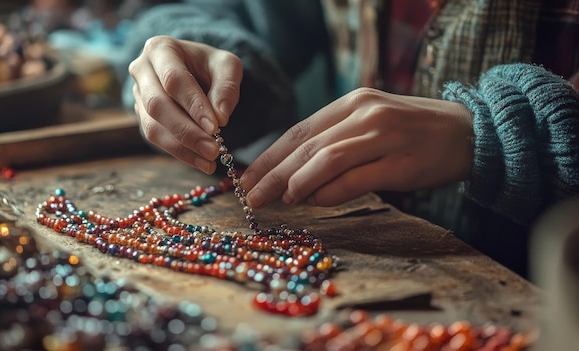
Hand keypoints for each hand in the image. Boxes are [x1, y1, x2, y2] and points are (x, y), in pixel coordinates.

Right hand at [128, 36, 242, 173]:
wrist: (195, 70)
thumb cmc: (210, 65)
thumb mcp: (226, 66)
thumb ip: (226, 87)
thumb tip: (220, 118)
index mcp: (160, 49)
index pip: (174, 79)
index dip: (193, 105)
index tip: (215, 127)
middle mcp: (141, 70)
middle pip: (157, 105)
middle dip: (187, 131)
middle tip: (213, 150)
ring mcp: (137, 95)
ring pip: (153, 126)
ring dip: (182, 147)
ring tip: (210, 160)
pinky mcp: (142, 116)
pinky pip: (156, 138)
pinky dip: (180, 153)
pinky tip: (201, 162)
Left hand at [240, 88, 474, 208]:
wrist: (470, 132)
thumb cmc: (413, 133)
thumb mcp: (370, 126)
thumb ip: (335, 145)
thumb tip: (294, 180)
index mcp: (352, 103)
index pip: (299, 130)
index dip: (270, 156)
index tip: (247, 177)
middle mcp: (365, 113)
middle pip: (306, 145)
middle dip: (273, 172)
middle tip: (251, 195)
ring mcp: (384, 135)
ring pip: (327, 159)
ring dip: (297, 182)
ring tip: (278, 200)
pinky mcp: (402, 161)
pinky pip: (356, 178)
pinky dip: (330, 192)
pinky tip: (313, 202)